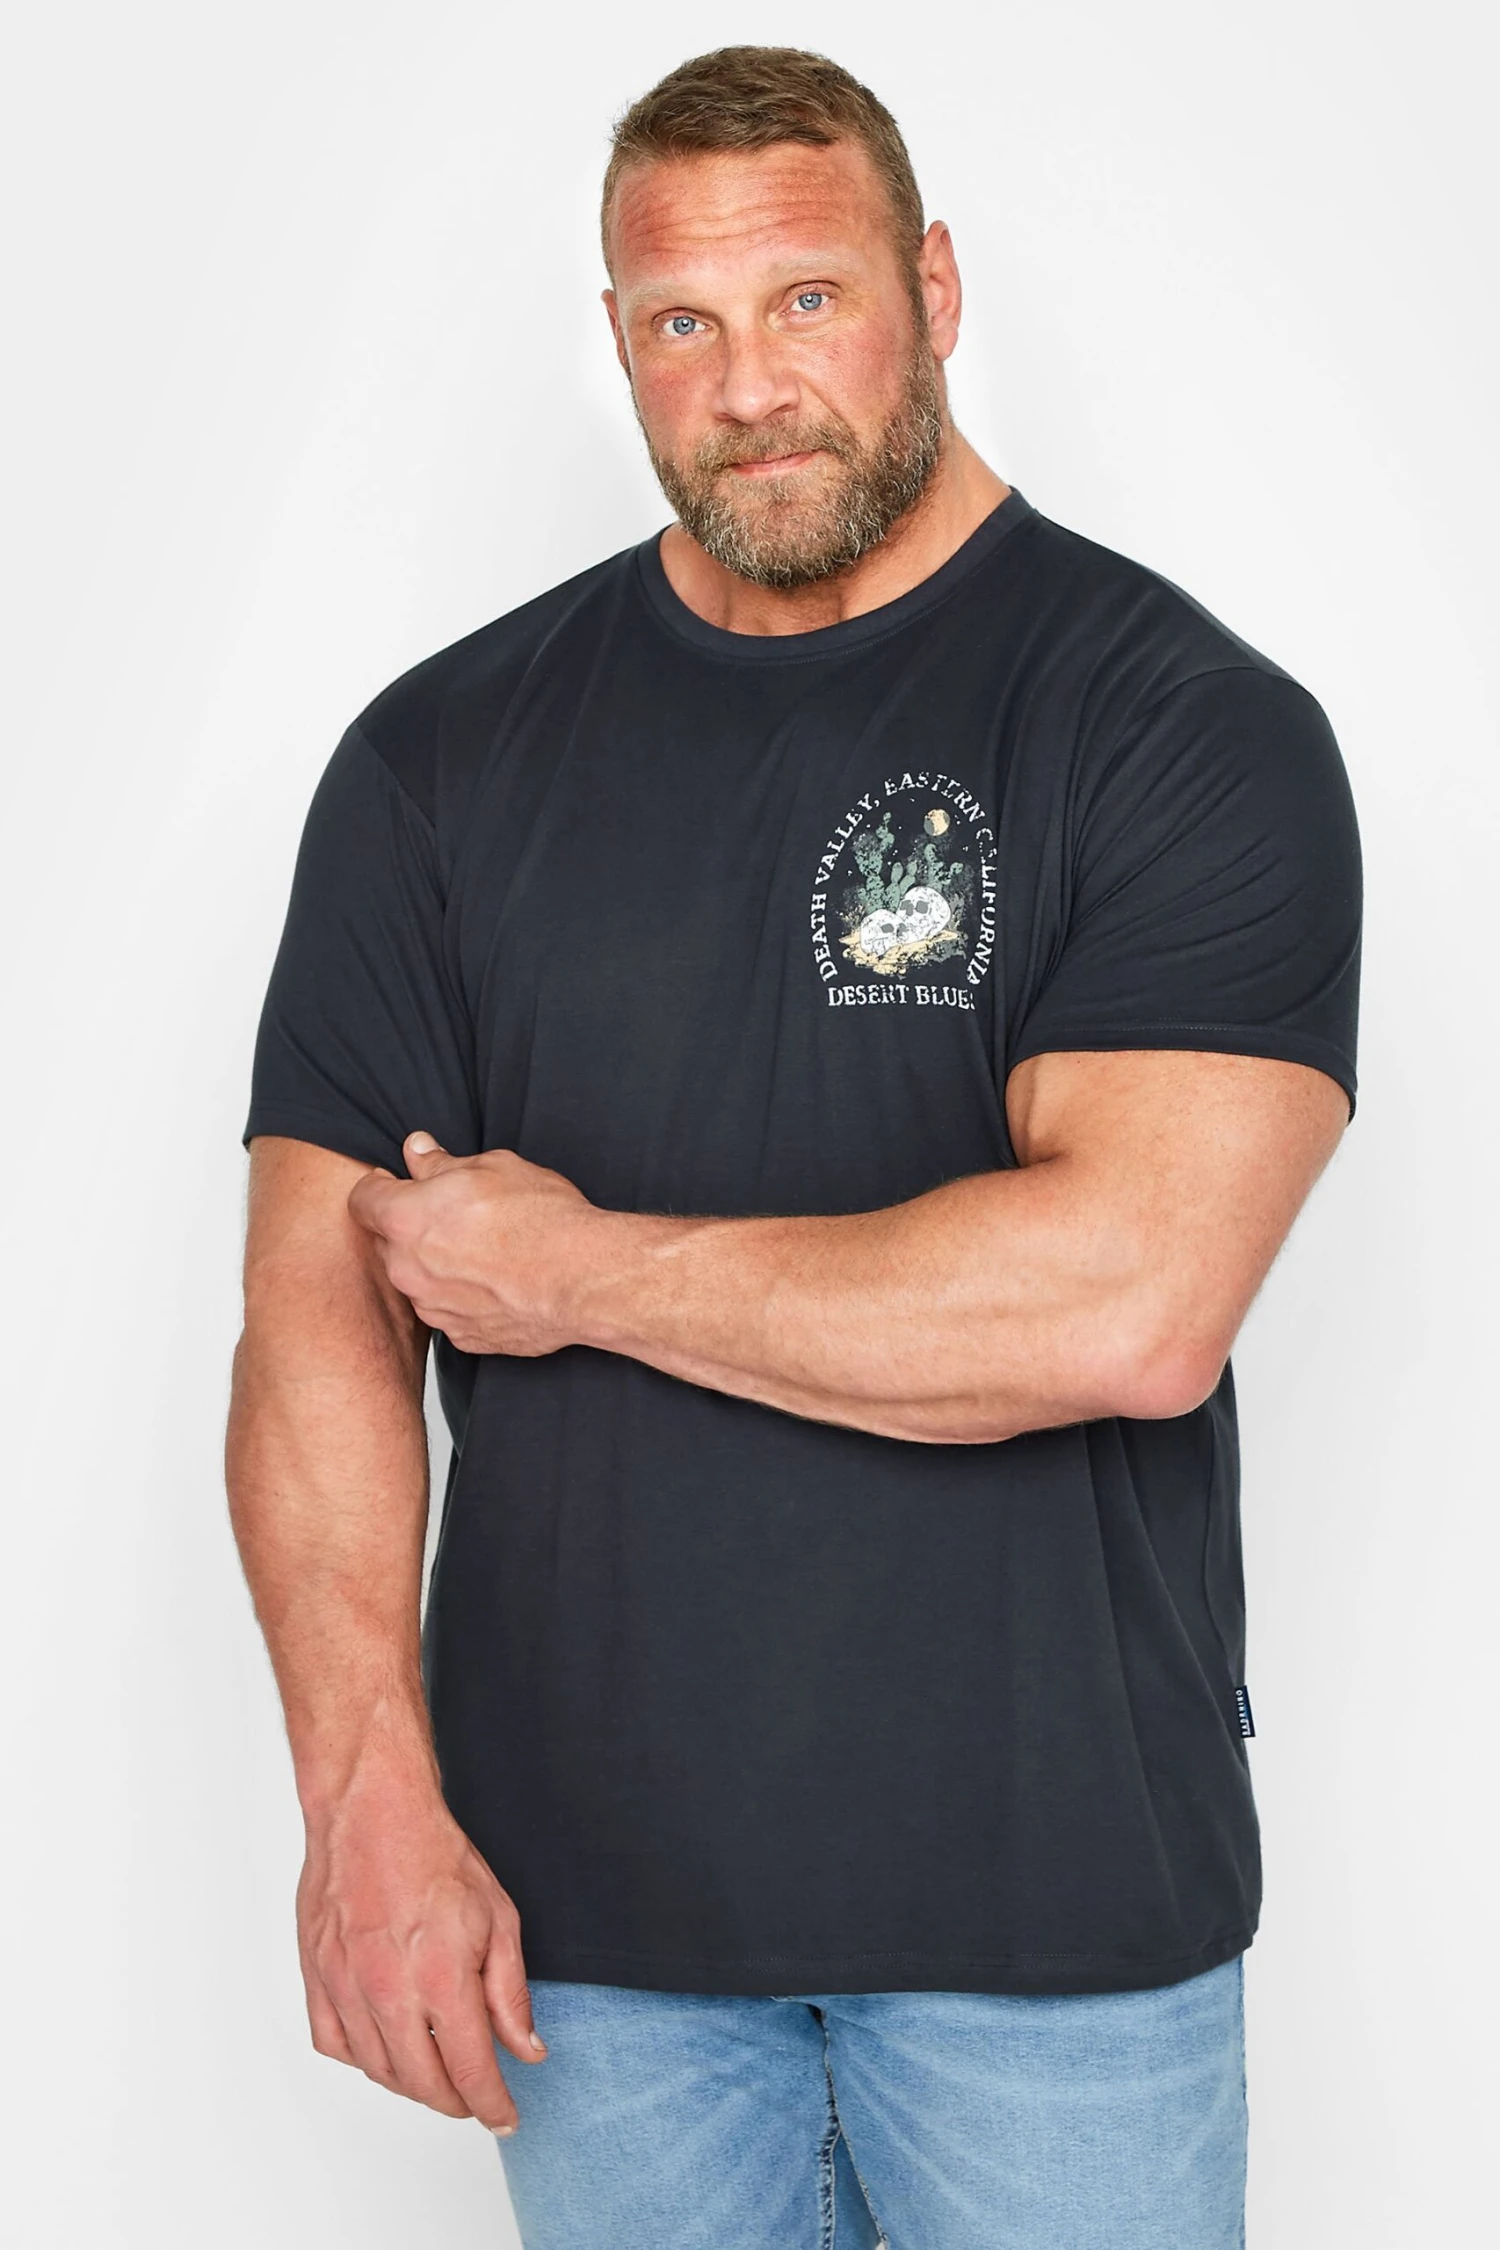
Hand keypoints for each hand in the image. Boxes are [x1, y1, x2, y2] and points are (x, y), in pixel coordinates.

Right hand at [298, 1772, 546, 2132]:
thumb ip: (510, 1993)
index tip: (505, 2118)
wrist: (372, 1813)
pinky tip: (386, 2047)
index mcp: (440, 1977)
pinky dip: (363, 2059)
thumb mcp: (498, 1918)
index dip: (493, 2104)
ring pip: (378, 2070)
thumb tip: (526, 2049)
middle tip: (475, 2098)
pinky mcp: (317, 1976)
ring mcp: (346, 1986)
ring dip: (412, 2085)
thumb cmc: (434, 1855)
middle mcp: (388, 1991)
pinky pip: (335, 2044)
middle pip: (423, 2083)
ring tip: (437, 2075)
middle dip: (455, 2101)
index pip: (470, 2071)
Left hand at [348, 1133, 597, 1353]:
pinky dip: (464, 1295)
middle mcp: (409, 1270)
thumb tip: (418, 1151)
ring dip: (437, 1264)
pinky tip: (498, 1280)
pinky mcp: (463, 1336)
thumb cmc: (541, 1219)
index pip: (362, 1200)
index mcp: (406, 1220)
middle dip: (410, 1227)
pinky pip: (449, 1309)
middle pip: (388, 1242)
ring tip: (484, 1249)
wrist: (582, 1280)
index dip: (379, 1187)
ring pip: (418, 1279)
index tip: (396, 1183)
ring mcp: (434, 1308)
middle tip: (453, 1213)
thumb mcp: (492, 1168)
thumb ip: (441, 1164)